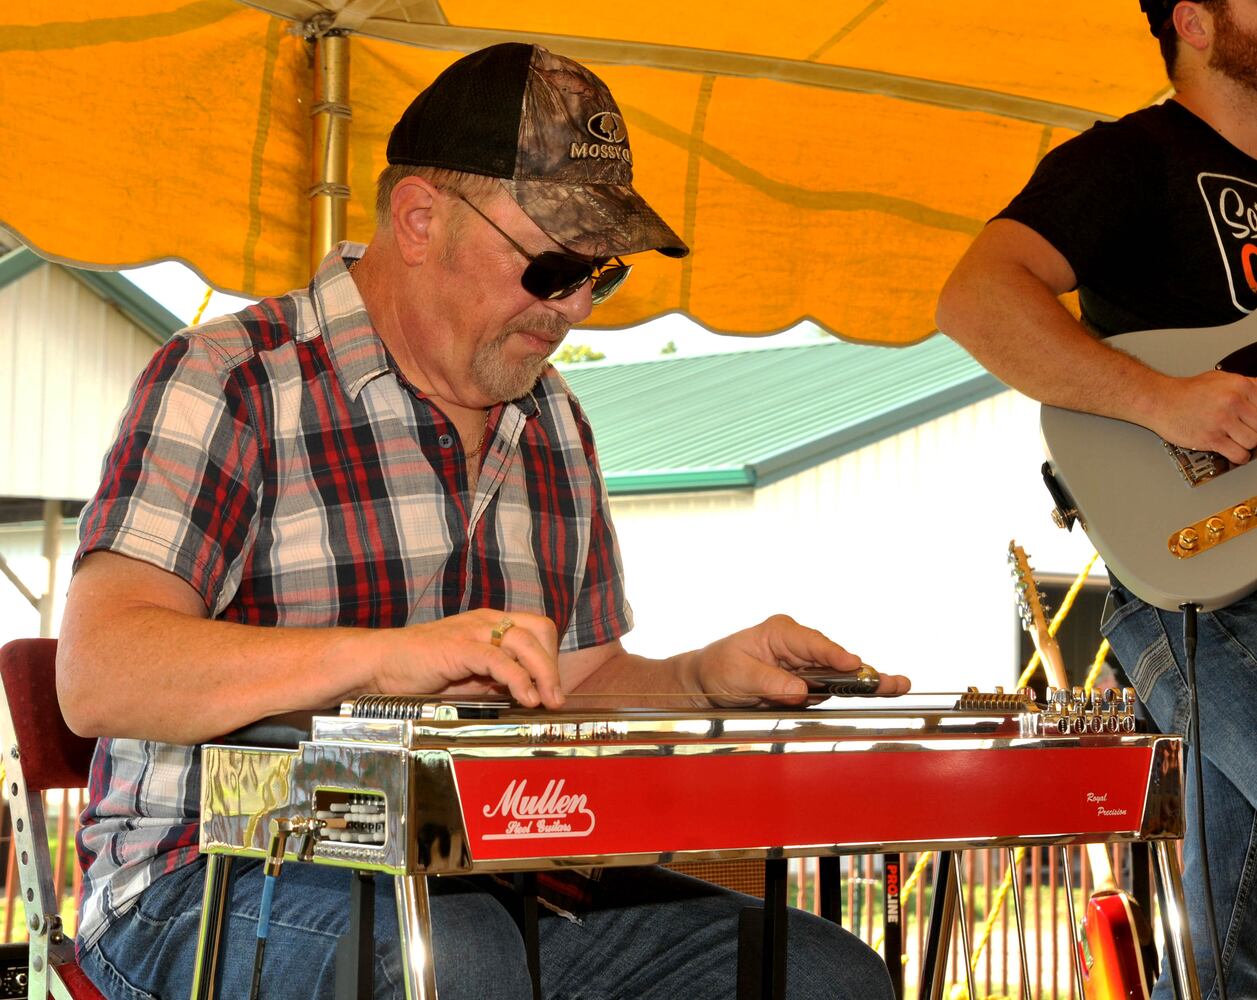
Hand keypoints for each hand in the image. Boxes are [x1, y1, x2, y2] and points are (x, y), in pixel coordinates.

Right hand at [371, 609, 563, 708]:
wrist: (380, 664)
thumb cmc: (422, 670)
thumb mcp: (471, 676)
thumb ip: (499, 679)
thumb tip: (530, 695)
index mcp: (491, 623)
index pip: (538, 629)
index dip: (550, 657)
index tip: (552, 687)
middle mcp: (487, 620)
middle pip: (539, 631)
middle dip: (553, 666)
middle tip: (556, 698)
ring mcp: (473, 630)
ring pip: (525, 642)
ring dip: (543, 673)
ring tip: (548, 701)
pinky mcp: (459, 647)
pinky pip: (499, 660)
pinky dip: (518, 679)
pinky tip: (526, 698)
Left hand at [687, 614, 910, 707]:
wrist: (705, 684)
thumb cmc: (717, 670)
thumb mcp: (738, 675)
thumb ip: (769, 682)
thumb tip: (800, 692)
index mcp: (780, 632)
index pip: (813, 644)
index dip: (834, 655)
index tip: (853, 664)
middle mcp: (798, 646)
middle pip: (835, 659)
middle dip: (863, 671)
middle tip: (892, 680)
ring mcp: (806, 666)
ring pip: (840, 675)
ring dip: (866, 682)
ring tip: (897, 686)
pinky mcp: (807, 685)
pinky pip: (832, 689)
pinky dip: (854, 693)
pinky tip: (880, 692)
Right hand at [1149, 370, 1256, 464]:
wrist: (1159, 401)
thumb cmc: (1186, 392)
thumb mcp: (1220, 379)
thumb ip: (1245, 385)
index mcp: (1240, 385)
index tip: (1251, 423)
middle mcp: (1233, 401)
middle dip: (1252, 430)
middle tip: (1241, 430)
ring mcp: (1222, 420)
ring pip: (1253, 441)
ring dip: (1245, 444)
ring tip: (1236, 440)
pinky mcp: (1211, 438)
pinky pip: (1239, 454)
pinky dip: (1238, 457)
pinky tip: (1232, 451)